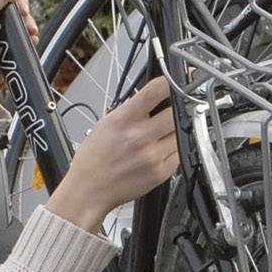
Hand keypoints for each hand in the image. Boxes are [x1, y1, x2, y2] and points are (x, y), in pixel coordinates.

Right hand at [48, 75, 179, 233]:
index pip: (155, 91)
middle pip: (176, 112)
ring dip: (176, 129)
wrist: (89, 190)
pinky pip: (180, 153)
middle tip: (172, 110)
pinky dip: (175, 148)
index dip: (170, 82)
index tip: (176, 81)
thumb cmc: (93, 159)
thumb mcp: (105, 124)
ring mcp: (153, 155)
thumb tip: (153, 96)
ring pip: (181, 132)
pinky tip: (161, 150)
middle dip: (177, 108)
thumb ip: (131, 110)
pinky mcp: (162, 172)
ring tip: (162, 134)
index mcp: (123, 120)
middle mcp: (139, 137)